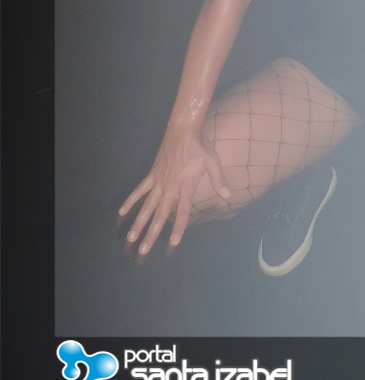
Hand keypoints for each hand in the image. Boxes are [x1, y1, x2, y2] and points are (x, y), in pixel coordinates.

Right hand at [118, 124, 230, 254]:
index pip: (182, 211)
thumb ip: (218, 180)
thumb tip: (228, 196)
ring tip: (131, 237)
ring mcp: (159, 181)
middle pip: (160, 214)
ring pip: (147, 205)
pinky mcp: (152, 174)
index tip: (173, 242)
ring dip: (139, 222)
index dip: (178, 227)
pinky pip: (140, 189)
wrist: (183, 129)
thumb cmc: (200, 146)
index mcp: (185, 185)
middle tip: (143, 250)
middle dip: (152, 233)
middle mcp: (170, 186)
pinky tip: (122, 211)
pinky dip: (131, 200)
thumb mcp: (212, 162)